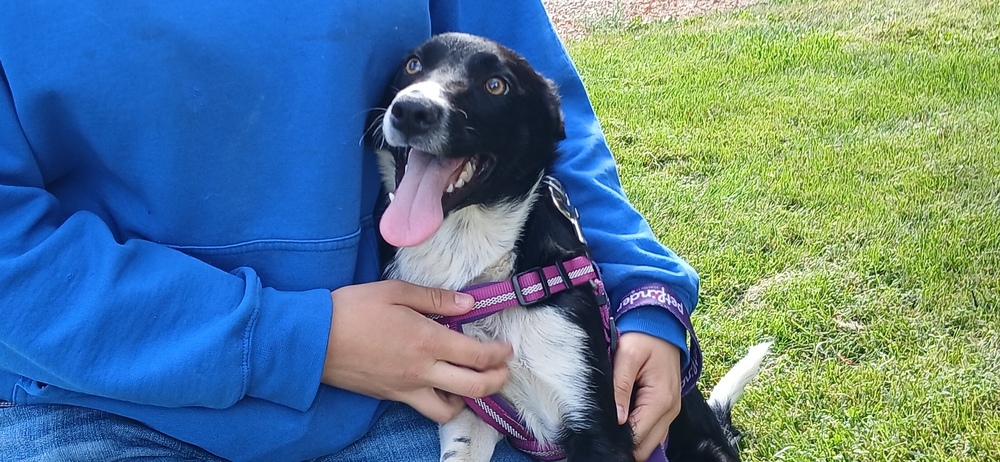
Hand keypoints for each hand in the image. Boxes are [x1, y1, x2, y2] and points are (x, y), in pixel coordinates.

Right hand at [323, 280, 512, 423]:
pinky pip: (426, 409)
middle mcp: (422, 370)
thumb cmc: (352, 309)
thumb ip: (436, 299)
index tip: (507, 349)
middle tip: (503, 370)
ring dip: (470, 399)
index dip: (498, 354)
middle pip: (474, 387)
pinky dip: (442, 403)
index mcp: (427, 340)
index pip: (476, 355)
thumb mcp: (395, 292)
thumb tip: (469, 304)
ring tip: (473, 383)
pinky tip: (442, 388)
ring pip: (451, 409)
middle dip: (497, 380)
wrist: (313, 339)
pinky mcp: (391, 396)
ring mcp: (406, 388)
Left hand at [612, 332, 682, 460]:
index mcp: (660, 399)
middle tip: (602, 431)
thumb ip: (620, 387)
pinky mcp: (668, 408)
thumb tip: (617, 419)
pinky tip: (624, 422)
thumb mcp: (626, 355)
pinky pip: (655, 432)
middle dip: (624, 444)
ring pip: (652, 443)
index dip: (617, 440)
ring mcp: (672, 411)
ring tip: (612, 426)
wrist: (662, 325)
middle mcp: (671, 410)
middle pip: (646, 447)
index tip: (599, 432)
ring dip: (633, 440)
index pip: (638, 437)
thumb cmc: (643, 337)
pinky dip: (640, 432)